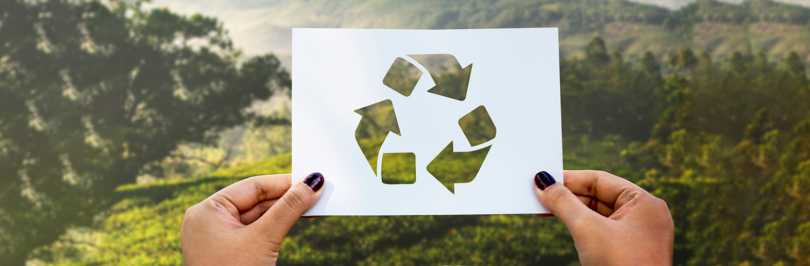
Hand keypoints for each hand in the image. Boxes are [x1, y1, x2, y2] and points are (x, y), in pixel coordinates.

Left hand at [180, 173, 324, 264]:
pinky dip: (276, 228)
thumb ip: (289, 208)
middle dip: (288, 198)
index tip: (312, 179)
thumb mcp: (264, 238)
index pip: (252, 187)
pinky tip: (297, 221)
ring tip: (313, 206)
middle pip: (256, 200)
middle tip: (318, 193)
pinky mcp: (229, 254)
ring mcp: (218, 239)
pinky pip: (256, 233)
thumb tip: (313, 183)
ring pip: (258, 217)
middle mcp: (209, 222)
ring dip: (285, 213)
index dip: (284, 182)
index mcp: (207, 211)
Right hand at [534, 170, 672, 264]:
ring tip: (544, 209)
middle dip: (567, 196)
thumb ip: (563, 202)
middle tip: (538, 195)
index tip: (542, 179)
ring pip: (597, 216)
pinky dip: (580, 228)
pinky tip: (562, 224)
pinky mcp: (627, 253)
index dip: (569, 179)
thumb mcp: (587, 229)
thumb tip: (543, 183)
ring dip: (571, 212)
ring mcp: (637, 237)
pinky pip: (600, 232)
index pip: (600, 180)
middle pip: (598, 196)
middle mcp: (644, 217)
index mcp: (645, 203)